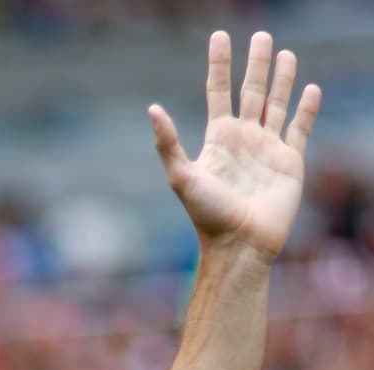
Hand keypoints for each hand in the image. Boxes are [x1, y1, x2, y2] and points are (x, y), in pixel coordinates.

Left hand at [150, 31, 320, 257]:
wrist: (239, 243)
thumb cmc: (207, 214)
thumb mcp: (181, 176)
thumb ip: (168, 143)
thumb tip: (151, 109)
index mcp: (217, 138)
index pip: (218, 91)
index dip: (219, 64)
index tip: (219, 37)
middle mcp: (243, 139)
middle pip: (251, 91)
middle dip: (255, 64)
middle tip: (261, 34)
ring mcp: (267, 149)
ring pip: (277, 105)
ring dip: (282, 79)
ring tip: (284, 53)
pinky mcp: (290, 163)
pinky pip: (300, 129)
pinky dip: (306, 109)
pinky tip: (310, 89)